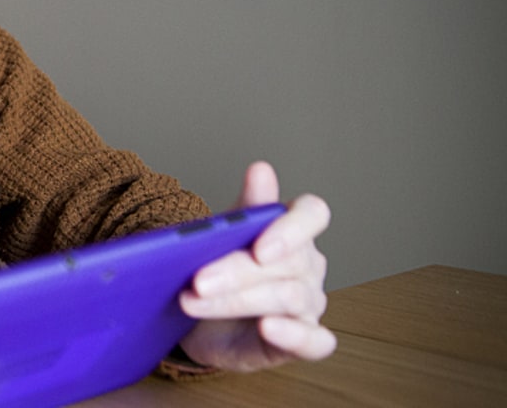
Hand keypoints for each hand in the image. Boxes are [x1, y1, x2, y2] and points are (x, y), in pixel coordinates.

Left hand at [177, 161, 336, 371]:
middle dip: (238, 271)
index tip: (259, 246)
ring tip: (195, 301)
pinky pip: (315, 342)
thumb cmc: (217, 272)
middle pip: (288, 262)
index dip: (291, 228)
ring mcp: (309, 305)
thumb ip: (245, 209)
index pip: (312, 214)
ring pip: (289, 298)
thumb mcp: (222, 239)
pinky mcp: (304, 341)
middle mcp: (307, 266)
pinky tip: (267, 328)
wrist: (200, 321)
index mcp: (292, 232)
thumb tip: (261, 169)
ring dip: (239, 300)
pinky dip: (293, 335)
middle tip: (198, 279)